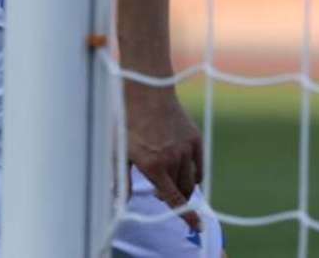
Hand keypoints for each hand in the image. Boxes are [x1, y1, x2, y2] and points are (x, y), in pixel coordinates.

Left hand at [125, 82, 203, 232]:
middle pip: (182, 192)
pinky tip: (185, 171)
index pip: (174, 200)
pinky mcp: (195, 139)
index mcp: (153, 166)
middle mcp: (173, 160)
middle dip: (174, 198)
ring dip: (182, 186)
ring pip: (191, 180)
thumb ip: (121, 180)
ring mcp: (186, 150)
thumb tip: (119, 203)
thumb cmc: (126, 120)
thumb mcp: (118, 151)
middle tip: (159, 192)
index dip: (186, 217)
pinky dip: (195, 174)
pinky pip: (200, 166)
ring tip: (168, 179)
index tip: (197, 227)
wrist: (146, 91)